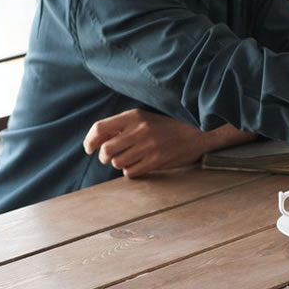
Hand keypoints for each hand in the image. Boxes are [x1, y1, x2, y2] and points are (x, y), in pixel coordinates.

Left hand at [83, 109, 211, 177]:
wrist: (199, 136)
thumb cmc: (169, 128)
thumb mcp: (147, 120)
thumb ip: (123, 127)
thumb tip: (97, 141)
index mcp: (136, 116)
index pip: (100, 128)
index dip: (90, 140)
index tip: (89, 149)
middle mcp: (141, 130)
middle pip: (106, 150)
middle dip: (104, 158)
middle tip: (110, 158)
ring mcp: (149, 146)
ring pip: (118, 163)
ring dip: (120, 164)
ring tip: (130, 160)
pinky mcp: (157, 161)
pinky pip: (131, 172)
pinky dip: (131, 171)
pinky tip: (140, 165)